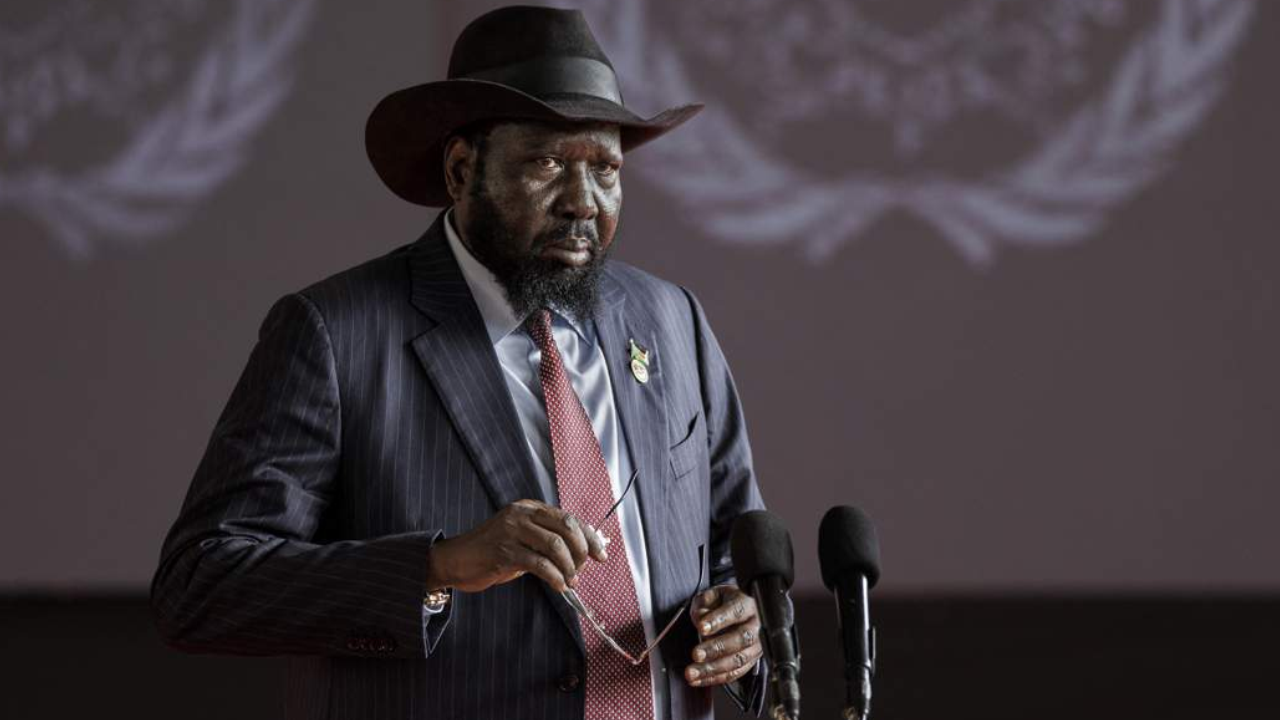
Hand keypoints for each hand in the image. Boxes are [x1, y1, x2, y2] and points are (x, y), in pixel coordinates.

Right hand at [425, 499, 607, 592]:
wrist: (455, 560)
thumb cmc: (492, 552)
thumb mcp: (523, 540)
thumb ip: (547, 541)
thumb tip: (583, 552)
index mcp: (529, 508)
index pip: (568, 518)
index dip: (589, 538)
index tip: (600, 556)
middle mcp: (521, 515)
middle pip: (566, 527)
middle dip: (581, 551)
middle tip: (582, 570)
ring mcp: (511, 531)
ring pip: (555, 546)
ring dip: (568, 567)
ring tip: (570, 581)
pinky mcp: (504, 552)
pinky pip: (539, 564)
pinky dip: (554, 577)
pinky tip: (558, 586)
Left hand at [684, 585, 762, 687]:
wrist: (743, 610)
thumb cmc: (725, 602)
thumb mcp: (712, 595)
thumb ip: (703, 603)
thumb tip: (700, 618)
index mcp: (747, 603)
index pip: (735, 611)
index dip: (718, 620)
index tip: (702, 627)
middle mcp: (756, 625)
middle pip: (741, 638)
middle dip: (717, 648)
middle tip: (696, 654)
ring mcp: (757, 645)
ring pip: (739, 660)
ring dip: (713, 669)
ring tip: (692, 672)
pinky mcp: (752, 661)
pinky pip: (736, 673)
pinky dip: (716, 678)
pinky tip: (699, 678)